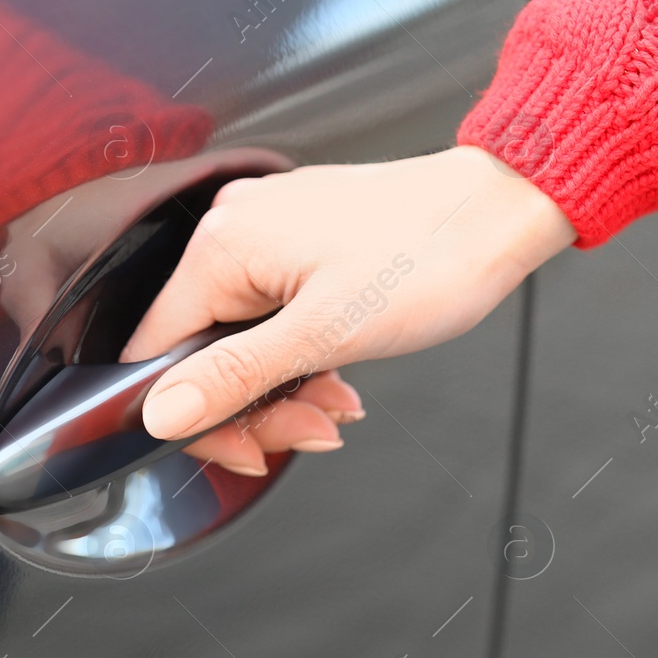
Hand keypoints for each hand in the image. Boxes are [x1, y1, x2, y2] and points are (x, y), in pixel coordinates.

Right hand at [119, 145, 576, 474]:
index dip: (197, 415)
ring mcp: (267, 230)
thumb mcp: (326, 335)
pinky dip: (303, 353)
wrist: (499, 211)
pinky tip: (340, 375)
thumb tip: (160, 413)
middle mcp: (234, 229)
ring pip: (243, 338)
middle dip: (256, 405)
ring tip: (339, 403)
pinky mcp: (299, 238)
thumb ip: (234, 377)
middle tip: (313, 428)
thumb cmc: (431, 257)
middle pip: (202, 350)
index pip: (158, 354)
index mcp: (222, 247)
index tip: (251, 447)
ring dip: (286, 387)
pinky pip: (274, 313)